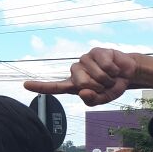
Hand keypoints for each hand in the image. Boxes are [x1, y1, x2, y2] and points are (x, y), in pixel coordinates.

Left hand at [24, 47, 141, 106]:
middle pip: (80, 83)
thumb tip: (82, 92)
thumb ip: (92, 100)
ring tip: (109, 76)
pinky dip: (112, 70)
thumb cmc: (111, 86)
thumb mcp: (103, 99)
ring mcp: (84, 60)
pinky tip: (113, 68)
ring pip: (93, 74)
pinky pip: (103, 64)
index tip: (25, 85)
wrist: (127, 74)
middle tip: (104, 84)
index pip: (54, 87)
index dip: (40, 87)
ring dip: (106, 79)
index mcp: (73, 85)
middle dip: (97, 87)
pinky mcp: (94, 52)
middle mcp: (75, 72)